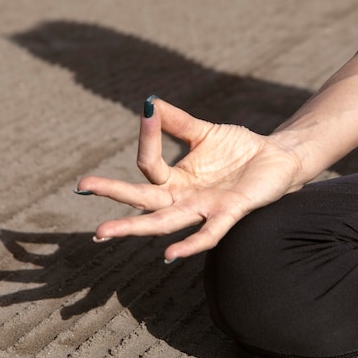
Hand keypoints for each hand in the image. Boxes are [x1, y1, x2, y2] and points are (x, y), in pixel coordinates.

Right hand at [75, 96, 303, 261]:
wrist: (277, 159)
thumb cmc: (239, 148)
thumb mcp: (203, 131)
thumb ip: (177, 121)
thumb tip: (149, 103)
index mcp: (175, 179)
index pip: (148, 166)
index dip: (147, 138)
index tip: (148, 111)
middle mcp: (184, 198)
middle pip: (142, 201)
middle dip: (112, 194)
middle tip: (80, 187)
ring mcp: (204, 208)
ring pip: (164, 222)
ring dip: (134, 228)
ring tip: (104, 232)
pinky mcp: (230, 213)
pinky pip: (208, 234)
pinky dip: (189, 244)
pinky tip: (169, 254)